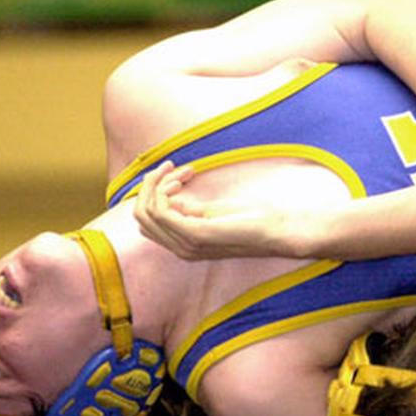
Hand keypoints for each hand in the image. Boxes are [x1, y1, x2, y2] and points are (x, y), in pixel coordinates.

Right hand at [134, 161, 288, 259]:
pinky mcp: (196, 234)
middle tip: (170, 167)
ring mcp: (186, 244)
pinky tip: (181, 179)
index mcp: (183, 243)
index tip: (176, 173)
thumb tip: (169, 197)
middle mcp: (180, 248)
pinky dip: (164, 189)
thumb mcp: (212, 212)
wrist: (276, 229)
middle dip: (149, 185)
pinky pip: (160, 210)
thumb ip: (188, 209)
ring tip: (180, 171)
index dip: (152, 192)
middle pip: (140, 216)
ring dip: (156, 183)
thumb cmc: (251, 219)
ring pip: (145, 212)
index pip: (146, 221)